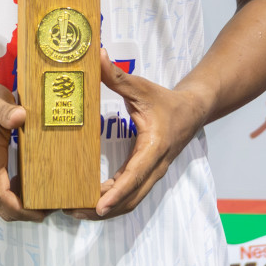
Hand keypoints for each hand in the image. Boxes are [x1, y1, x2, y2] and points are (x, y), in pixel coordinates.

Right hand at [0, 82, 47, 222]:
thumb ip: (6, 110)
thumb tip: (21, 116)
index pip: (1, 199)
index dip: (23, 210)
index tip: (44, 209)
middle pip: (2, 209)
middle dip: (27, 212)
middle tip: (52, 202)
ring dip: (19, 206)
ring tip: (42, 194)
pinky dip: (10, 198)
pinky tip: (23, 184)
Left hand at [68, 51, 210, 220]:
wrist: (192, 111)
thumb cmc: (165, 100)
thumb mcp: (142, 87)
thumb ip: (117, 76)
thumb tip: (97, 55)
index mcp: (154, 147)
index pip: (135, 175)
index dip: (117, 192)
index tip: (99, 206)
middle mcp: (154, 166)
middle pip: (130, 199)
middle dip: (103, 208)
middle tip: (72, 210)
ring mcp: (151, 173)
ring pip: (130, 201)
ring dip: (105, 209)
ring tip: (75, 210)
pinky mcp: (146, 174)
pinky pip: (129, 194)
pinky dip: (111, 200)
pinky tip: (89, 199)